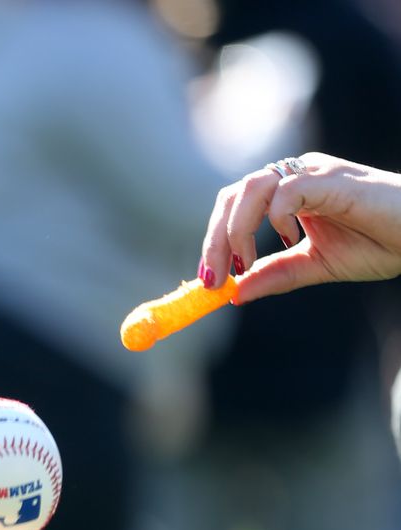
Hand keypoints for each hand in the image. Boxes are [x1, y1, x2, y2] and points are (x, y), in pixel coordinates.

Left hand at [200, 152, 400, 303]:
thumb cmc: (381, 242)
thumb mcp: (317, 265)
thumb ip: (277, 274)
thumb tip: (235, 293)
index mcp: (288, 193)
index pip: (234, 206)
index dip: (215, 240)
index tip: (209, 279)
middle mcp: (296, 176)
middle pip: (234, 195)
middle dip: (215, 239)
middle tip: (214, 278)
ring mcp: (314, 173)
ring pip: (252, 187)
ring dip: (236, 230)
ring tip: (243, 264)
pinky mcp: (333, 179)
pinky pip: (288, 190)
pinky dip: (276, 216)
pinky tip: (289, 240)